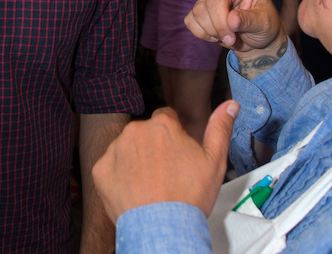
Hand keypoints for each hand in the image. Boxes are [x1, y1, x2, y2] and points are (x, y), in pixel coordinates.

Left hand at [93, 102, 238, 222]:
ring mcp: (115, 150)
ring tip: (149, 185)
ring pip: (126, 148)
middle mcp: (135, 131)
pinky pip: (109, 167)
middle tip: (165, 173)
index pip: (165, 119)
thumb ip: (219, 128)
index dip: (173, 136)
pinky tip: (133, 191)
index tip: (177, 155)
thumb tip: (230, 105)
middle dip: (153, 147)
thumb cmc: (190, 196)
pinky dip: (118, 177)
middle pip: (145, 133)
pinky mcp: (100, 169)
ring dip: (135, 160)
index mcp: (162, 125)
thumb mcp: (215, 160)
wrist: (164, 228)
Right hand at [184, 0, 285, 54]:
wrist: (255, 41)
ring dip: (212, 31)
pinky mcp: (199, 13)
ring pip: (199, 12)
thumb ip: (251, 20)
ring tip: (228, 37)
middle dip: (220, 24)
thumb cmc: (263, 27)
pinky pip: (191, 21)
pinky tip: (215, 36)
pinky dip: (202, 33)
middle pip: (212, 0)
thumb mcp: (266, 24)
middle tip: (231, 39)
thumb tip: (232, 20)